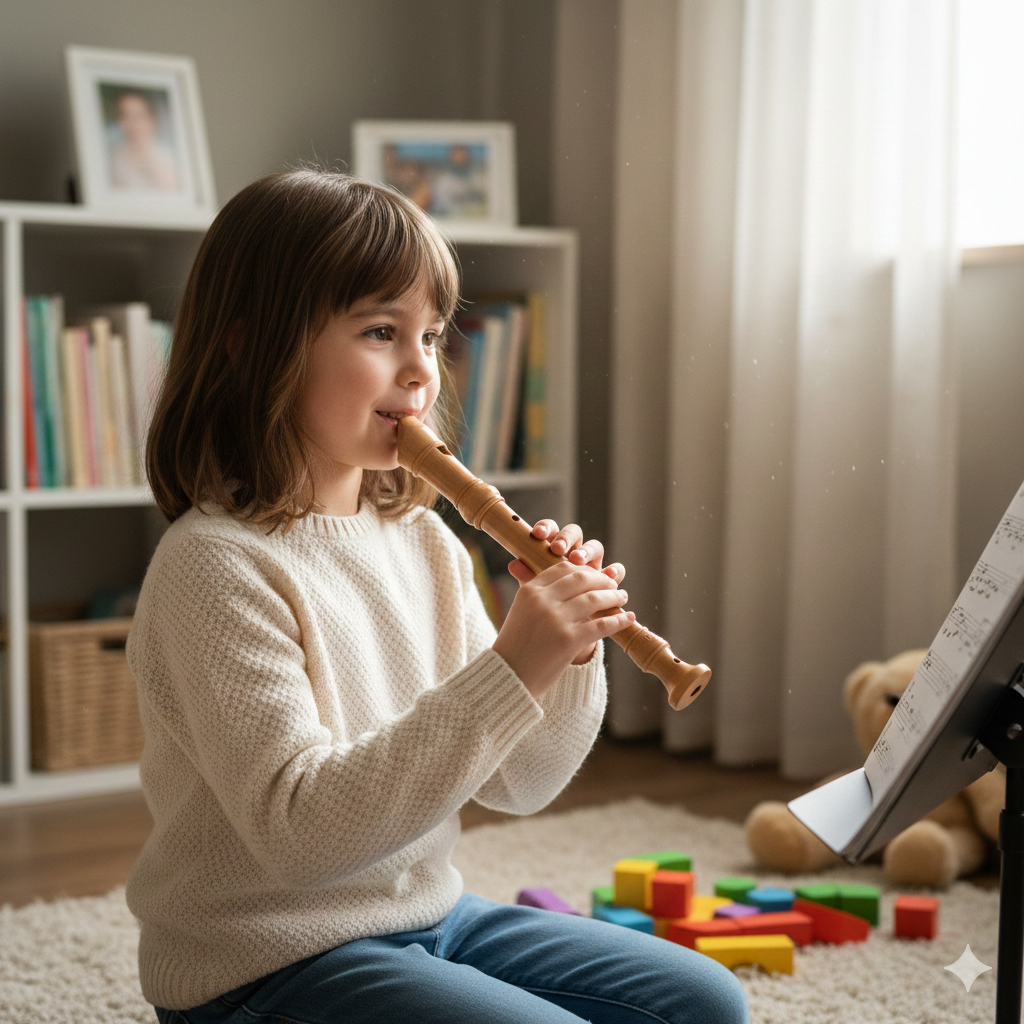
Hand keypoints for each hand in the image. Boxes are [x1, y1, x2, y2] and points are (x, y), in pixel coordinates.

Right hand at [492, 520, 632, 700]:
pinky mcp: (569, 640)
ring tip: (623, 598)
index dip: (584, 569)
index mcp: (529, 591)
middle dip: (601, 580)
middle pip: (581, 579)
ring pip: (594, 599)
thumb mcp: (522, 613)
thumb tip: (573, 584)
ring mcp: (555, 619)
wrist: (508, 678)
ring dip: (613, 597)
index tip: (596, 575)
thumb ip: (542, 597)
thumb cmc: (516, 647)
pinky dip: (618, 620)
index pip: (562, 568)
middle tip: (614, 586)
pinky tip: (628, 618)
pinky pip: (601, 625)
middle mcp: (542, 600)